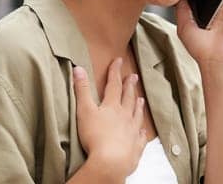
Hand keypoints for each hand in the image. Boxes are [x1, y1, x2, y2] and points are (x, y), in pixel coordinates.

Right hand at [71, 58, 149, 182]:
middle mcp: (125, 116)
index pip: (114, 85)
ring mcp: (132, 131)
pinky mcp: (135, 146)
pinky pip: (141, 137)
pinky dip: (142, 132)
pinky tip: (143, 130)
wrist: (111, 161)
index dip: (115, 72)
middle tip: (134, 76)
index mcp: (112, 107)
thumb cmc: (95, 136)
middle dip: (129, 86)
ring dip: (138, 106)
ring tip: (140, 99)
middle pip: (128, 98)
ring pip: (136, 115)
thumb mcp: (84, 111)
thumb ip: (82, 90)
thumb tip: (78, 69)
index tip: (119, 61)